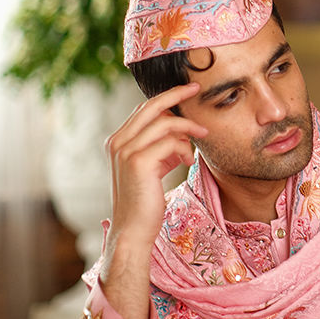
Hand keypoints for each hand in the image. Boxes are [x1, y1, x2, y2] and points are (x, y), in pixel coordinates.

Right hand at [100, 83, 208, 318]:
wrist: (133, 229)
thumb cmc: (145, 200)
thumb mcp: (153, 166)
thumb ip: (161, 146)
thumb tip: (182, 130)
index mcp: (118, 141)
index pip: (143, 108)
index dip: (166, 97)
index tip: (187, 90)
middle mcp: (118, 142)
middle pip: (151, 106)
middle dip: (177, 95)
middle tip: (196, 89)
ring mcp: (126, 151)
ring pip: (165, 123)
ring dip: (188, 128)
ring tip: (201, 136)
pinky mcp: (139, 162)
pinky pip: (170, 142)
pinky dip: (184, 148)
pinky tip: (187, 160)